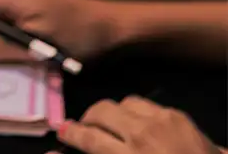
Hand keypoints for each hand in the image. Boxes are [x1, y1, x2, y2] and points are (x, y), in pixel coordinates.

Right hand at [55, 96, 220, 153]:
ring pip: (123, 103)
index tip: (62, 131)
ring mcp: (163, 120)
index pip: (90, 138)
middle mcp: (143, 133)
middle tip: (86, 128)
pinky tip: (142, 125)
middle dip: (88, 119)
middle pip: (101, 111)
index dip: (71, 134)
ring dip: (114, 113)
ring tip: (115, 125)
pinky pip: (147, 104)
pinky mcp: (178, 115)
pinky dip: (137, 113)